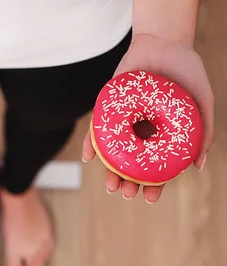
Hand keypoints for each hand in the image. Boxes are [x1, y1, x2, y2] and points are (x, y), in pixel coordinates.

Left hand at [82, 33, 213, 202]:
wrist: (165, 41)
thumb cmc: (186, 72)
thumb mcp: (201, 102)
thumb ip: (203, 132)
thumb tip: (198, 166)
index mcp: (160, 139)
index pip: (155, 169)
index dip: (153, 185)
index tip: (151, 197)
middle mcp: (140, 135)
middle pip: (132, 167)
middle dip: (128, 185)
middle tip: (127, 194)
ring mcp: (123, 124)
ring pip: (114, 155)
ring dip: (110, 173)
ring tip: (111, 185)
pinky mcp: (107, 111)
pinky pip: (96, 131)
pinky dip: (91, 145)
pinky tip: (88, 158)